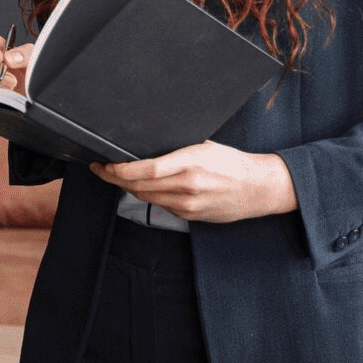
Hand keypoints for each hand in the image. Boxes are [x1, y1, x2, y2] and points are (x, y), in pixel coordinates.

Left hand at [91, 141, 298, 222]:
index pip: (146, 169)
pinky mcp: (191, 216)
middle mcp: (188, 186)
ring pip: (146, 197)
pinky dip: (148, 196)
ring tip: (115, 176)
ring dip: (128, 188)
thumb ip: (176, 150)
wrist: (260, 188)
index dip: (121, 169)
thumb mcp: (204, 146)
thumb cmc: (232, 163)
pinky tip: (143, 187)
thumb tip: (147, 147)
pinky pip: (161, 206)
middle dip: (115, 178)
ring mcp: (189, 204)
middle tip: (101, 170)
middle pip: (139, 186)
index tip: (106, 164)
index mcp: (191, 162)